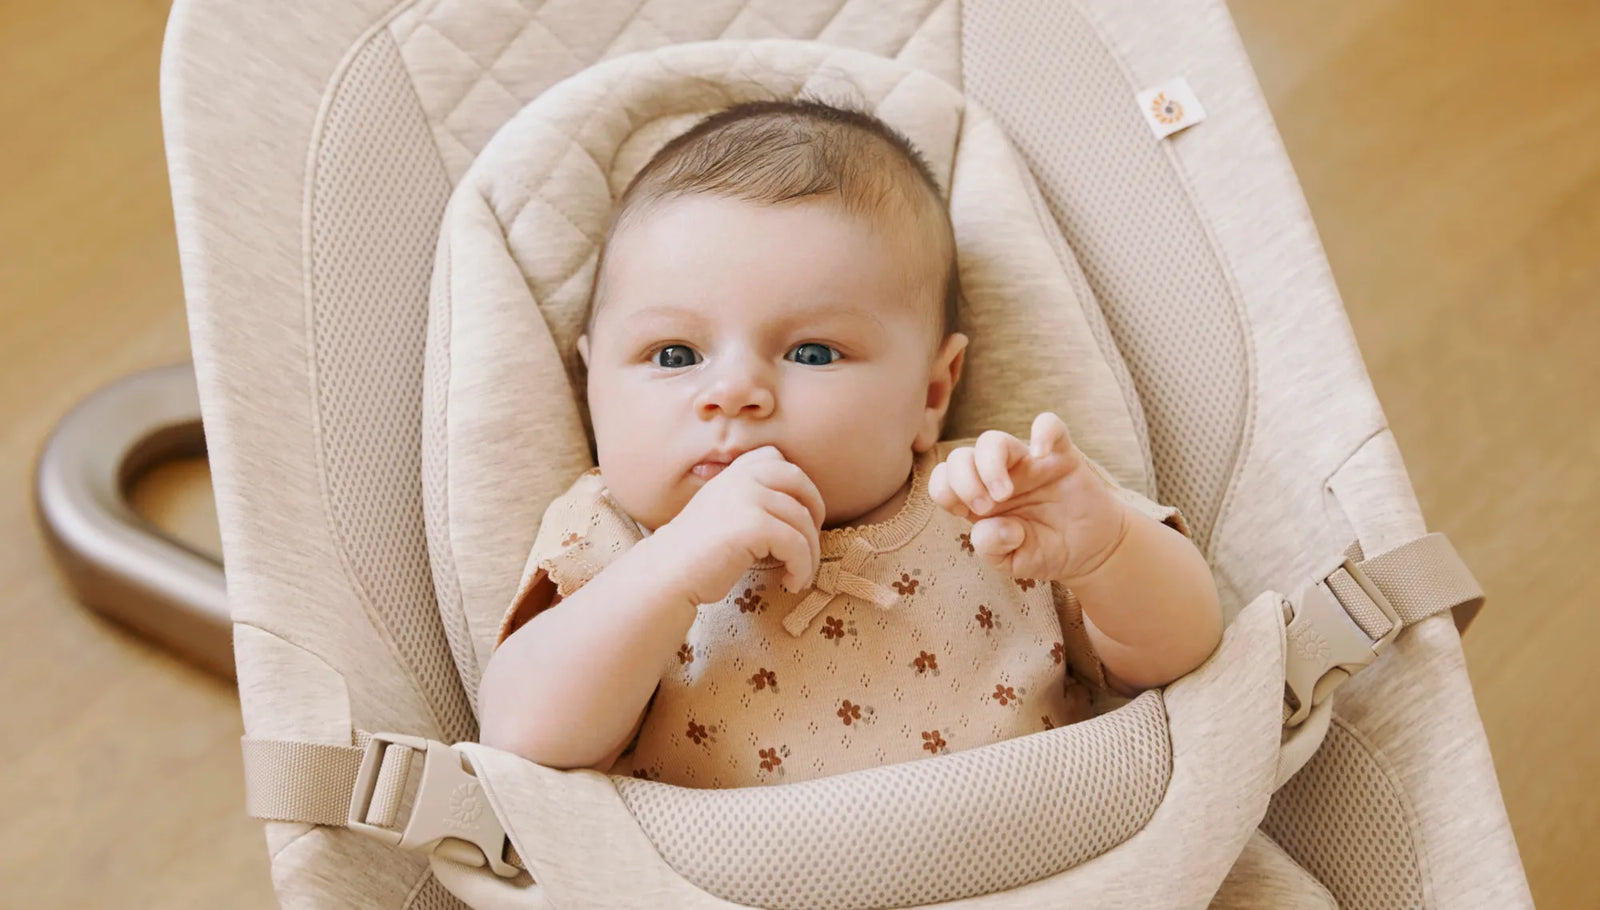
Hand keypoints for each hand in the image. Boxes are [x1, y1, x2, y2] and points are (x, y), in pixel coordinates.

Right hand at [649, 447, 824, 607]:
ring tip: (799, 574)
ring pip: (803, 521)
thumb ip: (748, 498)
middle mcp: (741, 478)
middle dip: (815, 511)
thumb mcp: (722, 510)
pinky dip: (802, 568)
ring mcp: (748, 498)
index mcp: (733, 472)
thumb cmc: (697, 553)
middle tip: (810, 542)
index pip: (775, 457)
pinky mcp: (754, 526)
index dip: (795, 484)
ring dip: (810, 553)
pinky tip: (791, 582)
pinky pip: (797, 545)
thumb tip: (795, 506)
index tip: (798, 514)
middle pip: (799, 481)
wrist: (667, 573)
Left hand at [929, 412, 1127, 583]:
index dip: (946, 490)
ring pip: (992, 440)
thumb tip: (989, 525)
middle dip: (963, 480)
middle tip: (985, 506)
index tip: (965, 513)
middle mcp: (997, 476)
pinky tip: (1041, 455)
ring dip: (989, 464)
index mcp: (979, 500)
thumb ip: (993, 550)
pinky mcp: (1061, 455)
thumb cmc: (1046, 551)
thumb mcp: (1014, 563)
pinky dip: (1043, 432)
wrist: (1091, 551)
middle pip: (960, 456)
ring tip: (1003, 493)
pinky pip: (1050, 426)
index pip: (944, 480)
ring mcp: (1028, 463)